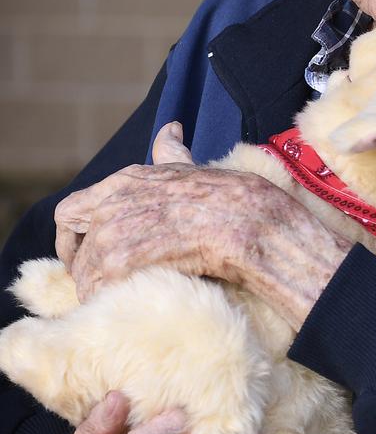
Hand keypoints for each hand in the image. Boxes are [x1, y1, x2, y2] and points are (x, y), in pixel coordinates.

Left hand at [55, 123, 352, 326]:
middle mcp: (111, 204)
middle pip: (69, 243)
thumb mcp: (191, 166)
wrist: (248, 220)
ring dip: (98, 287)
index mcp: (123, 180)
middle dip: (80, 263)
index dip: (74, 236)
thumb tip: (169, 128)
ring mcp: (115, 232)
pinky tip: (129, 305)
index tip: (88, 251)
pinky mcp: (125, 261)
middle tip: (100, 280)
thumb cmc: (228, 196)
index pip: (70, 210)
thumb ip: (170, 150)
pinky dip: (109, 302)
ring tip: (121, 298)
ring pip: (84, 271)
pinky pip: (99, 290)